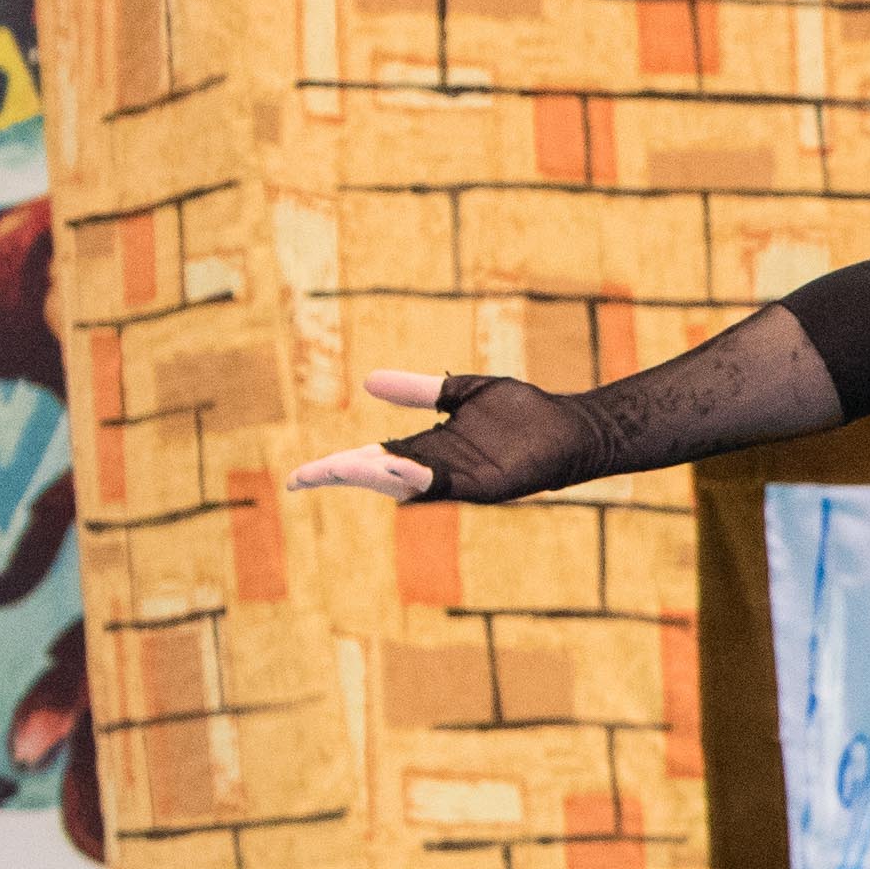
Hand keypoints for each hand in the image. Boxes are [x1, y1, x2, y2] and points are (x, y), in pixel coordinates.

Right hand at [288, 369, 502, 500]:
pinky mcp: (488, 486)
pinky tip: (401, 463)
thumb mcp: (463, 393)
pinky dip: (421, 477)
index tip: (297, 478)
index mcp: (428, 448)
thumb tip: (369, 382)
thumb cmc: (523, 411)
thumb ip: (421, 389)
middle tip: (305, 478)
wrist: (573, 424)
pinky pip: (448, 484)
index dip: (335, 469)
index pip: (371, 461)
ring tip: (343, 468)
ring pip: (408, 485)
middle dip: (344, 477)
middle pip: (379, 477)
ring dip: (376, 477)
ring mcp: (462, 480)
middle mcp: (439, 467)